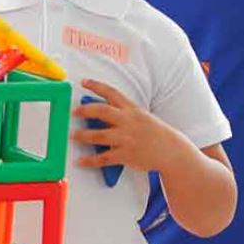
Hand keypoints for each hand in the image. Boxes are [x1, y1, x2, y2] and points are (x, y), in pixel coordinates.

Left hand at [71, 80, 187, 173]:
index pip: (112, 93)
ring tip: (73, 135)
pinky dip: (91, 160)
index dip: (96, 86)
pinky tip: (81, 160)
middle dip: (85, 110)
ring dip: (82, 135)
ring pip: (99, 135)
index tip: (84, 82)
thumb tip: (102, 112)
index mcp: (132, 110)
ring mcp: (126, 138)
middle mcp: (128, 122)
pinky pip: (104, 158)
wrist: (171, 151)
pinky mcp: (125, 155)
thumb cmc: (155, 133)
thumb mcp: (142, 116)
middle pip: (102, 111)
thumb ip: (124, 113)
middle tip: (73, 112)